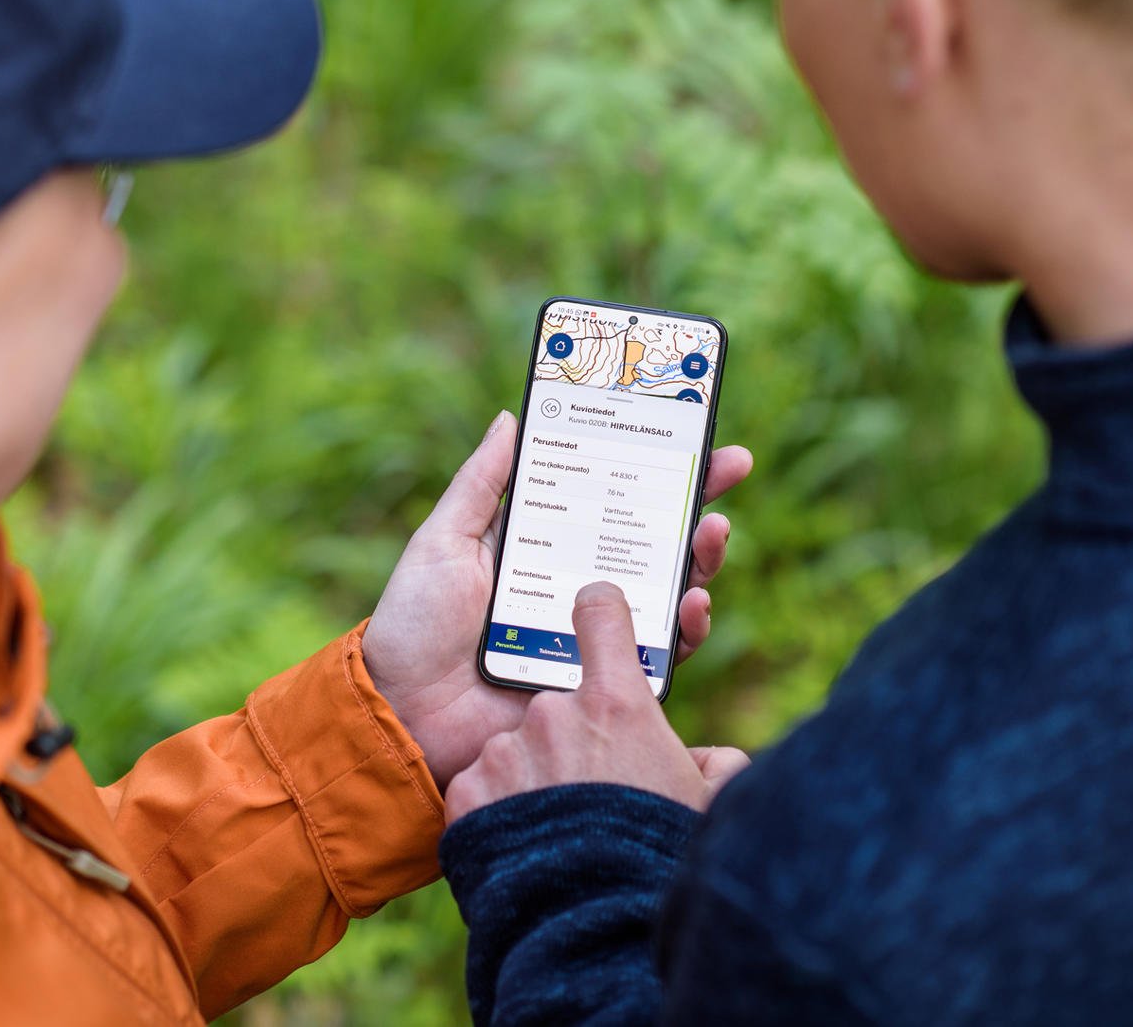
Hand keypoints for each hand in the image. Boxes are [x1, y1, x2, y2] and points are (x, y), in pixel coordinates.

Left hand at [364, 411, 752, 790]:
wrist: (404, 714)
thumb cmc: (413, 625)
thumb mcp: (443, 542)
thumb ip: (480, 486)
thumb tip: (512, 418)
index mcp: (542, 546)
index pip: (607, 498)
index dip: (650, 468)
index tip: (693, 434)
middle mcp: (575, 587)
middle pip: (650, 540)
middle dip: (696, 503)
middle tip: (728, 471)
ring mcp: (593, 636)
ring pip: (664, 592)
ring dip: (699, 559)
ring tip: (711, 533)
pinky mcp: (601, 683)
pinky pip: (657, 656)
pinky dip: (686, 628)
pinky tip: (693, 602)